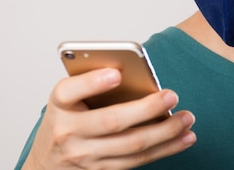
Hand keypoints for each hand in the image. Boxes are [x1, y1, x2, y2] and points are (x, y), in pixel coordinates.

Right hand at [22, 68, 195, 169]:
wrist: (46, 161)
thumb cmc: (65, 117)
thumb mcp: (68, 97)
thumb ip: (92, 82)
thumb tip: (134, 74)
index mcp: (59, 104)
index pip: (70, 91)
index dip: (94, 82)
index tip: (117, 73)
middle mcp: (68, 131)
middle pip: (112, 121)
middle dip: (147, 109)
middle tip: (172, 95)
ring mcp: (85, 155)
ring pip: (132, 145)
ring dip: (165, 132)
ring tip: (187, 118)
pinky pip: (137, 161)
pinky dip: (164, 149)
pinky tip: (183, 138)